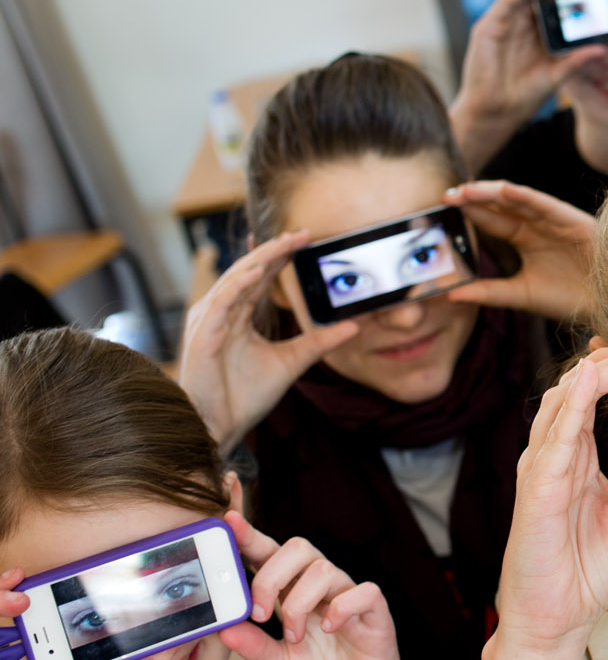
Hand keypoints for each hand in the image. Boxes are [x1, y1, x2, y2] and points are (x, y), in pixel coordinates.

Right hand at [178, 231, 358, 453]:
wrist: (220, 426)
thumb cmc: (244, 395)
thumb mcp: (292, 362)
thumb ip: (319, 342)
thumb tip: (353, 326)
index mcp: (238, 315)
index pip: (261, 277)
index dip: (281, 256)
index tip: (305, 240)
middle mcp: (221, 312)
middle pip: (249, 271)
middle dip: (274, 250)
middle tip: (301, 233)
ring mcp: (209, 322)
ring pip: (235, 280)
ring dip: (260, 260)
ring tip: (284, 243)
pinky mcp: (202, 336)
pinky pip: (220, 303)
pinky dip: (238, 286)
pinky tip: (257, 273)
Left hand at [218, 513, 409, 659]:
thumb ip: (253, 647)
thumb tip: (222, 629)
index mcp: (294, 594)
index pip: (271, 555)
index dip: (251, 537)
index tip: (228, 525)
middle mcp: (321, 588)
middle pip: (298, 548)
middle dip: (270, 576)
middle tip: (260, 614)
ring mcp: (349, 597)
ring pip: (324, 569)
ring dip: (299, 603)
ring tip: (294, 637)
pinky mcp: (376, 612)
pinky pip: (362, 591)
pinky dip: (341, 608)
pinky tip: (330, 630)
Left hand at [442, 181, 594, 319]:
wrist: (605, 304)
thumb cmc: (568, 298)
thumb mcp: (520, 294)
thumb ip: (488, 292)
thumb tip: (451, 294)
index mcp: (524, 239)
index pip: (491, 221)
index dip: (468, 214)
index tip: (442, 211)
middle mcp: (536, 225)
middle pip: (500, 205)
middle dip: (474, 199)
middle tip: (446, 196)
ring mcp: (552, 220)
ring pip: (517, 200)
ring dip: (492, 193)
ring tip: (466, 191)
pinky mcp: (570, 220)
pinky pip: (544, 204)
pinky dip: (524, 196)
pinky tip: (504, 190)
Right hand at [451, 0, 607, 175]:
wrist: (497, 114)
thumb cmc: (523, 95)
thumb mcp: (557, 75)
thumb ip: (576, 60)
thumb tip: (602, 48)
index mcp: (534, 31)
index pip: (550, 2)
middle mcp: (518, 22)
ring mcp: (503, 22)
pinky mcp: (489, 26)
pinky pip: (507, 1)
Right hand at [495, 350, 607, 653]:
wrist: (556, 620)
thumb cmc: (586, 572)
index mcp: (575, 458)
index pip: (593, 396)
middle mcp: (554, 455)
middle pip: (577, 386)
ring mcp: (541, 470)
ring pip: (562, 401)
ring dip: (599, 374)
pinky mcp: (535, 491)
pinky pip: (552, 440)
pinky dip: (570, 407)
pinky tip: (589, 383)